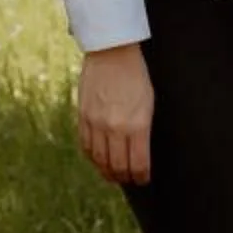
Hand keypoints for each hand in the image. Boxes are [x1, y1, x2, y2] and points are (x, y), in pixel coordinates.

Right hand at [75, 43, 155, 187]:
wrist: (112, 52)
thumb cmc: (136, 76)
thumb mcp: (148, 102)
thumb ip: (143, 129)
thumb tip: (140, 153)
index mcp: (137, 125)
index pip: (138, 163)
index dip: (141, 176)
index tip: (144, 179)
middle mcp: (115, 128)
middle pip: (118, 166)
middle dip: (125, 177)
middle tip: (130, 180)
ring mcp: (96, 123)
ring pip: (100, 160)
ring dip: (107, 172)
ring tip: (114, 175)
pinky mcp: (83, 117)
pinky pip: (86, 146)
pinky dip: (92, 158)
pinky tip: (98, 160)